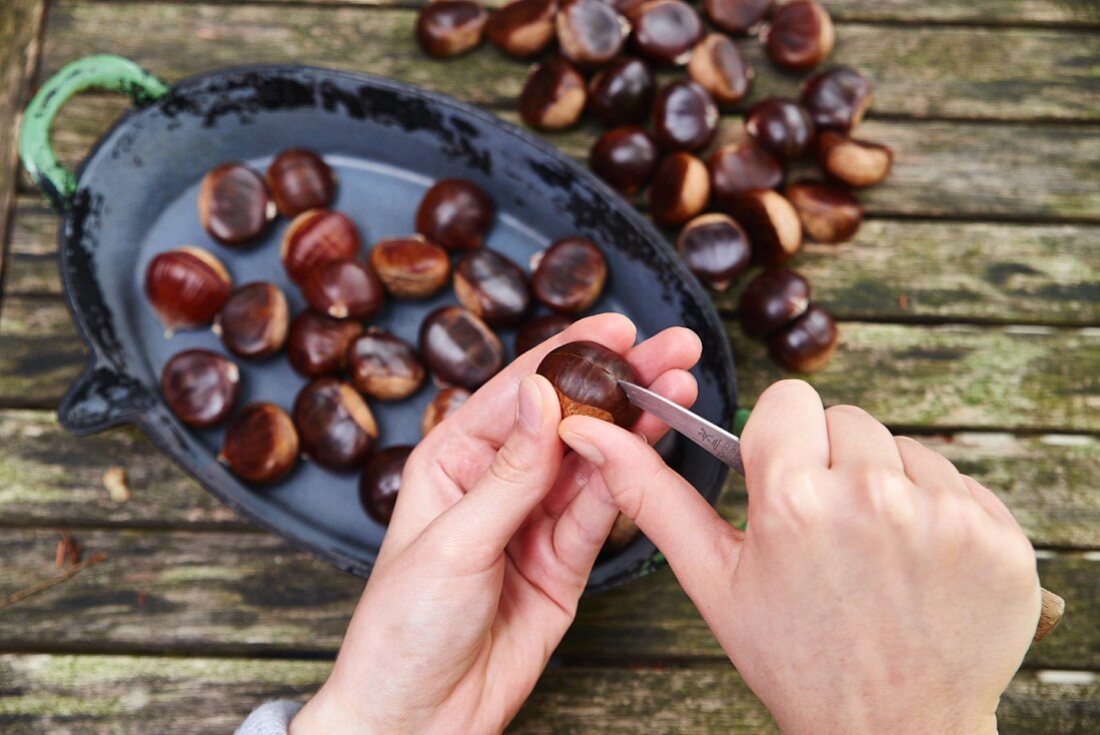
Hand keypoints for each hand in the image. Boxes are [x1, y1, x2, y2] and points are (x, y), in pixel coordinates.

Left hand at [291, 313, 701, 734]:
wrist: (418, 718)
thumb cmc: (403, 628)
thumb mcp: (453, 542)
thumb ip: (509, 473)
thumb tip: (539, 393)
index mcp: (452, 460)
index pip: (517, 392)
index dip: (569, 354)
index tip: (616, 329)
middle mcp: (496, 482)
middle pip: (566, 419)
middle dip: (618, 382)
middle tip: (671, 349)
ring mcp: (534, 521)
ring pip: (593, 462)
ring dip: (635, 426)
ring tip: (679, 391)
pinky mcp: (564, 561)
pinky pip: (601, 513)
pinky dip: (630, 483)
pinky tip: (657, 446)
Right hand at [558, 379, 1039, 734]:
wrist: (892, 730)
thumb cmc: (796, 659)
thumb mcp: (714, 580)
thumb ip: (652, 496)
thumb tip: (589, 434)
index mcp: (793, 502)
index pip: (787, 402)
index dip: (782, 440)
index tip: (784, 478)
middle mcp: (873, 497)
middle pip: (847, 419)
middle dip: (833, 461)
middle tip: (828, 528)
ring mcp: (946, 517)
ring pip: (904, 449)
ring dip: (889, 485)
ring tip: (874, 550)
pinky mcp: (1000, 537)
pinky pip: (960, 483)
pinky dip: (942, 513)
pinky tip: (920, 563)